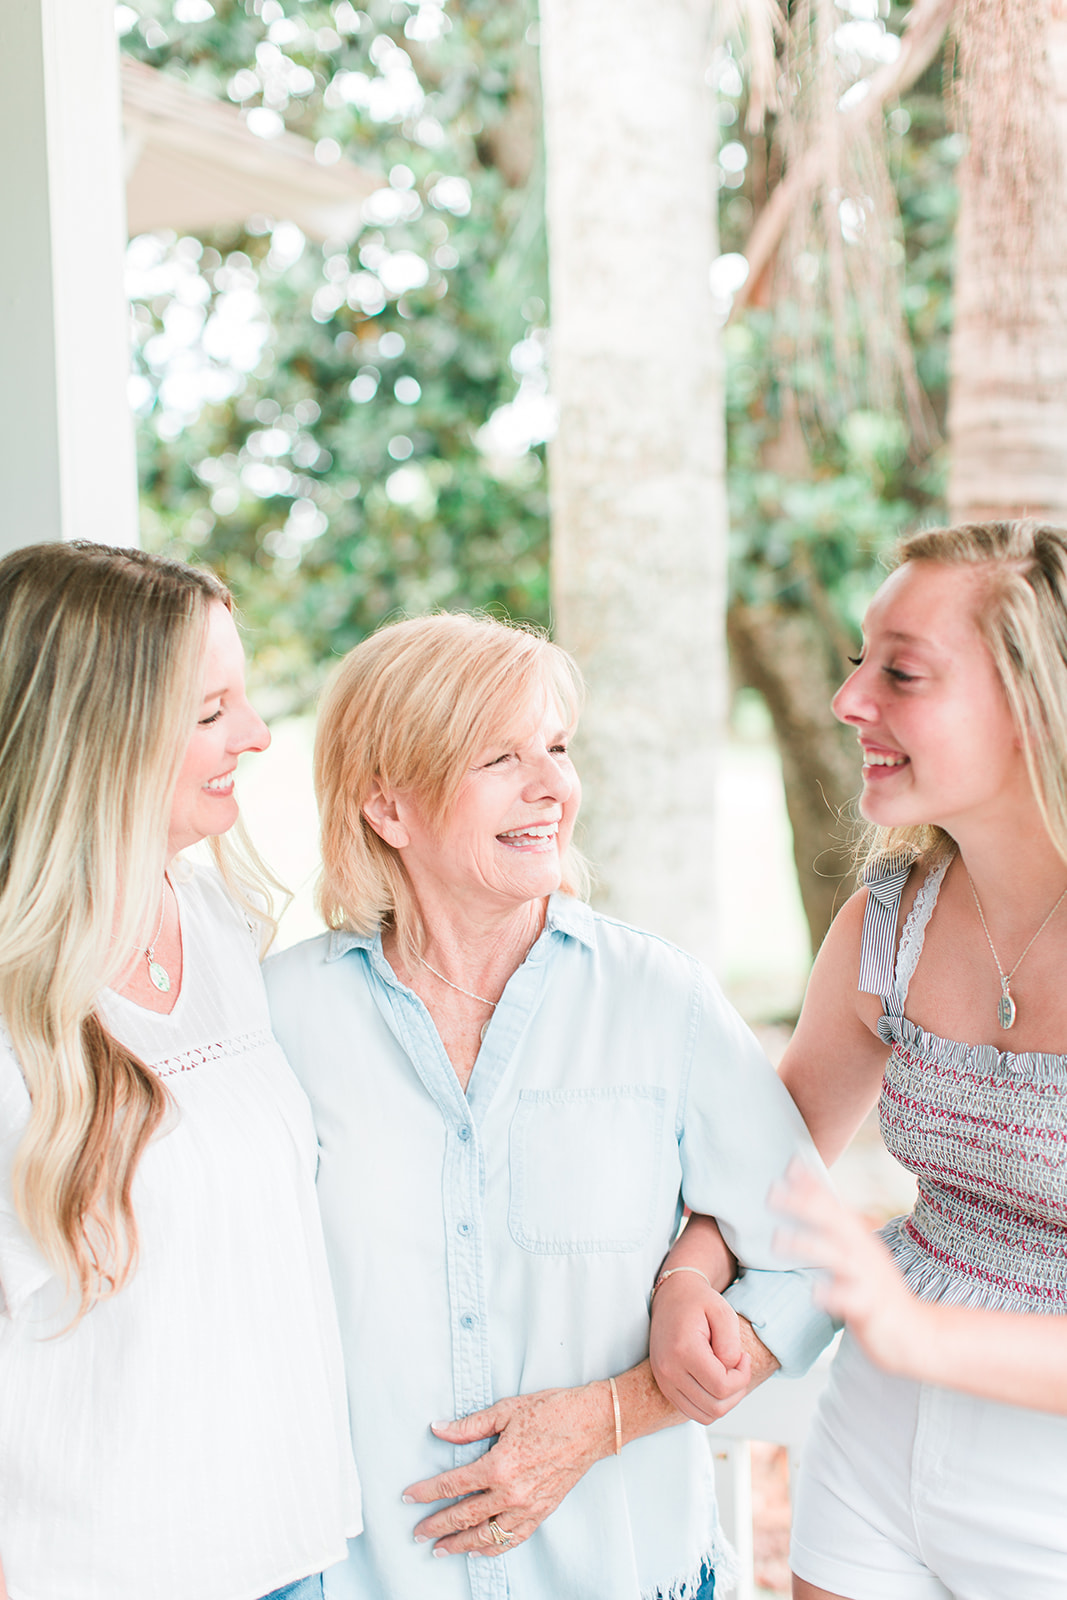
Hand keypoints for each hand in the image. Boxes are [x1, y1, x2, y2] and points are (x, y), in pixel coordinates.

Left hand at [402, 1382, 615, 1556]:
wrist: (592, 1424)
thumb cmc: (552, 1411)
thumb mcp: (507, 1410)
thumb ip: (469, 1426)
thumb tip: (439, 1429)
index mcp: (498, 1465)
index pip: (451, 1485)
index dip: (426, 1492)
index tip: (409, 1498)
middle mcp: (510, 1492)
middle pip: (464, 1516)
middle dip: (436, 1526)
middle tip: (417, 1532)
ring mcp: (527, 1507)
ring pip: (486, 1534)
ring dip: (460, 1544)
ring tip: (440, 1549)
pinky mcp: (542, 1513)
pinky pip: (513, 1539)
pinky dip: (493, 1548)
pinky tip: (479, 1550)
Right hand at [649, 1275, 751, 1423]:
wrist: (671, 1297)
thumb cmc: (699, 1302)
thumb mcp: (723, 1312)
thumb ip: (730, 1345)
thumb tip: (730, 1371)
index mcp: (683, 1350)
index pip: (722, 1386)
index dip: (743, 1377)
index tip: (744, 1356)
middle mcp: (669, 1370)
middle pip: (715, 1406)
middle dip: (736, 1391)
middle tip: (739, 1367)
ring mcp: (664, 1381)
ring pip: (705, 1415)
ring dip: (725, 1401)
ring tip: (729, 1375)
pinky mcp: (665, 1386)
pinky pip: (693, 1412)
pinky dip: (710, 1404)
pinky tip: (716, 1382)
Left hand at [773, 1160, 929, 1372]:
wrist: (914, 1334)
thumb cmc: (877, 1290)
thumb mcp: (859, 1255)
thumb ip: (837, 1230)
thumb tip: (812, 1199)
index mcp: (859, 1239)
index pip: (834, 1205)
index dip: (813, 1184)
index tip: (789, 1163)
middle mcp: (863, 1252)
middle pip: (833, 1222)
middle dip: (804, 1204)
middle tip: (773, 1193)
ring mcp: (868, 1279)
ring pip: (837, 1257)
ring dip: (808, 1245)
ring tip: (778, 1241)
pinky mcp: (870, 1308)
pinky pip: (851, 1300)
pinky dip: (834, 1295)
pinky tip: (815, 1294)